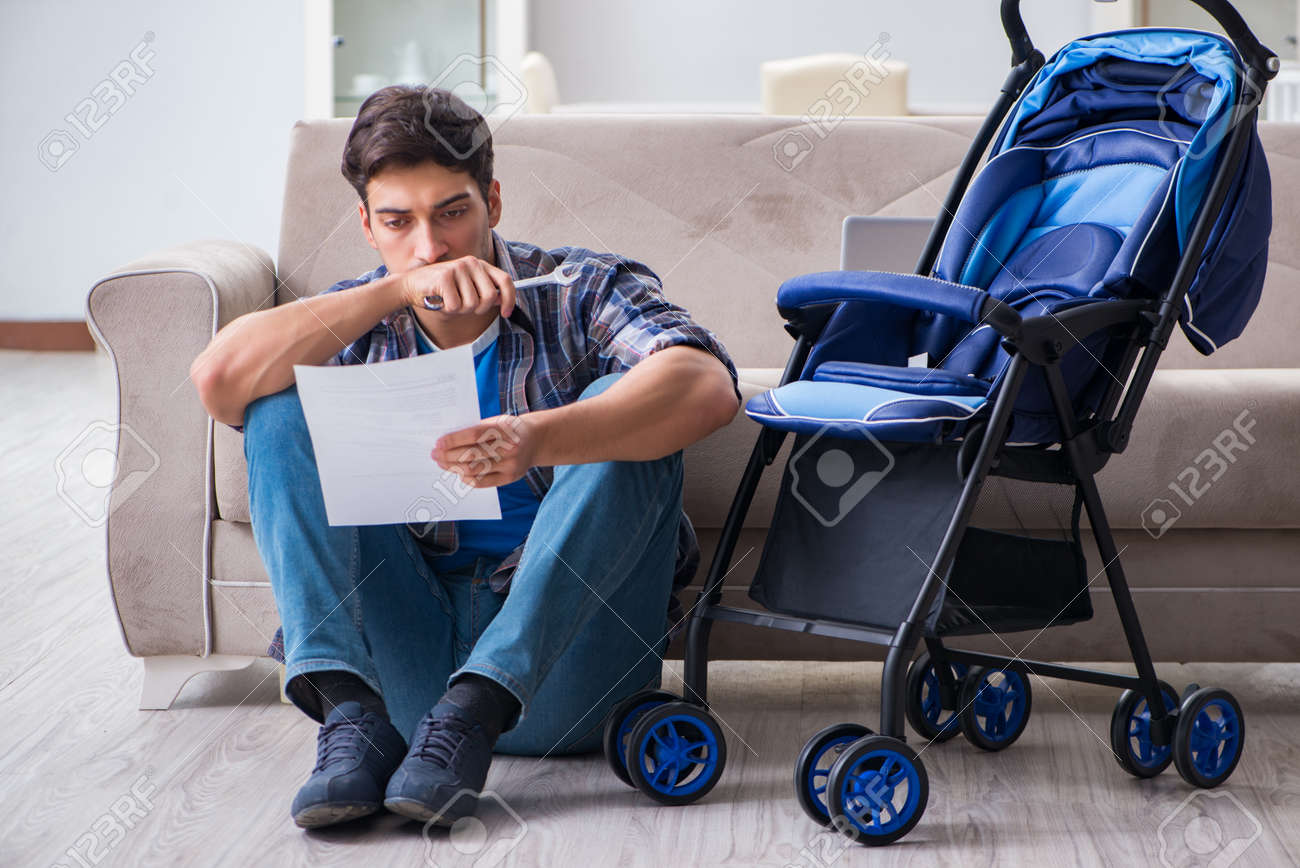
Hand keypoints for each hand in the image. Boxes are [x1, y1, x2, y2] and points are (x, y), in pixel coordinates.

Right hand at [399, 255, 515, 316]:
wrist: (411, 285)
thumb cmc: (440, 290)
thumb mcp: (466, 290)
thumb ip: (485, 292)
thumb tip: (503, 300)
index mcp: (479, 264)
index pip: (505, 280)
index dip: (510, 299)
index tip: (507, 313)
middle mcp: (471, 263)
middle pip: (490, 297)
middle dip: (478, 308)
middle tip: (463, 304)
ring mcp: (458, 268)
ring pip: (472, 304)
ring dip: (460, 309)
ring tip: (448, 299)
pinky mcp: (445, 277)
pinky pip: (456, 306)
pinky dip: (448, 309)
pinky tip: (440, 300)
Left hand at [432, 413, 540, 487]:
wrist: (536, 439)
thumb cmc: (509, 428)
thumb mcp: (496, 422)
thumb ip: (476, 430)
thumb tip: (447, 441)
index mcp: (503, 429)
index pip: (473, 435)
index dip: (454, 440)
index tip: (439, 443)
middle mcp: (508, 448)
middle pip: (471, 455)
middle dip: (448, 456)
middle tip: (435, 454)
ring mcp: (510, 464)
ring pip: (474, 470)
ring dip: (454, 468)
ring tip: (443, 463)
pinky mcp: (510, 477)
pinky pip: (483, 482)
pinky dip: (467, 479)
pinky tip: (459, 473)